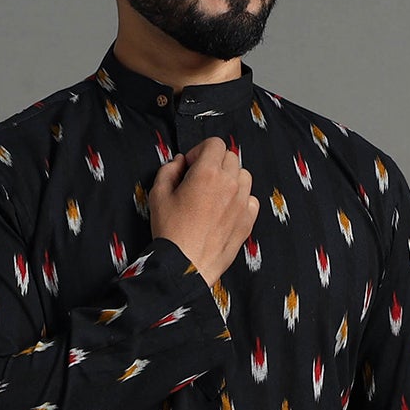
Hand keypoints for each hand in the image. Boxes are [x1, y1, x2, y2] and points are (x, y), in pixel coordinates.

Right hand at [148, 136, 256, 291]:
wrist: (184, 265)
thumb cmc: (170, 232)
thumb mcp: (158, 195)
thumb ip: (168, 170)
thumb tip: (179, 163)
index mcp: (207, 172)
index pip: (215, 143)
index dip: (201, 151)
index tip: (192, 164)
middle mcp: (229, 184)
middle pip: (231, 157)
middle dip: (215, 163)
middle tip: (201, 178)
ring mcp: (241, 203)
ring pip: (244, 176)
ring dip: (231, 178)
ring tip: (216, 193)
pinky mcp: (247, 221)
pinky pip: (251, 199)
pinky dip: (242, 199)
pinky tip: (227, 208)